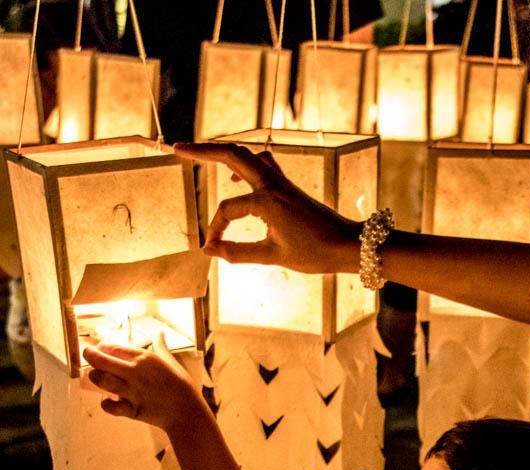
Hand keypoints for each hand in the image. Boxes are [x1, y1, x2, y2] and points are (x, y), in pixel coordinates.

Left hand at [83, 338, 200, 431]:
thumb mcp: (171, 362)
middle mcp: (135, 373)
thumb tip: (160, 332)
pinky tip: (106, 401)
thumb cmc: (182, 386)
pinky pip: (110, 407)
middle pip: (102, 360)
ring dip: (95, 377)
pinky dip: (106, 404)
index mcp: (145, 359)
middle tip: (87, 354)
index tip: (101, 347)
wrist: (187, 412)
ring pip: (102, 380)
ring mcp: (132, 392)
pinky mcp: (131, 410)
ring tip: (94, 376)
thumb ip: (161, 346)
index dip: (103, 346)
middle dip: (90, 355)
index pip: (115, 347)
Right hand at [173, 142, 360, 273]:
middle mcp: (272, 184)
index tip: (211, 248)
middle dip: (202, 150)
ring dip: (223, 150)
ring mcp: (281, 182)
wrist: (348, 245)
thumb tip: (210, 251)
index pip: (227, 209)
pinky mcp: (288, 186)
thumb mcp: (274, 256)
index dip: (215, 229)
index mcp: (266, 201)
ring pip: (247, 153)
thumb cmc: (315, 253)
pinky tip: (236, 174)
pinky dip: (244, 161)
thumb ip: (239, 253)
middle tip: (176, 148)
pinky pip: (261, 163)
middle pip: (231, 154)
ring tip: (200, 153)